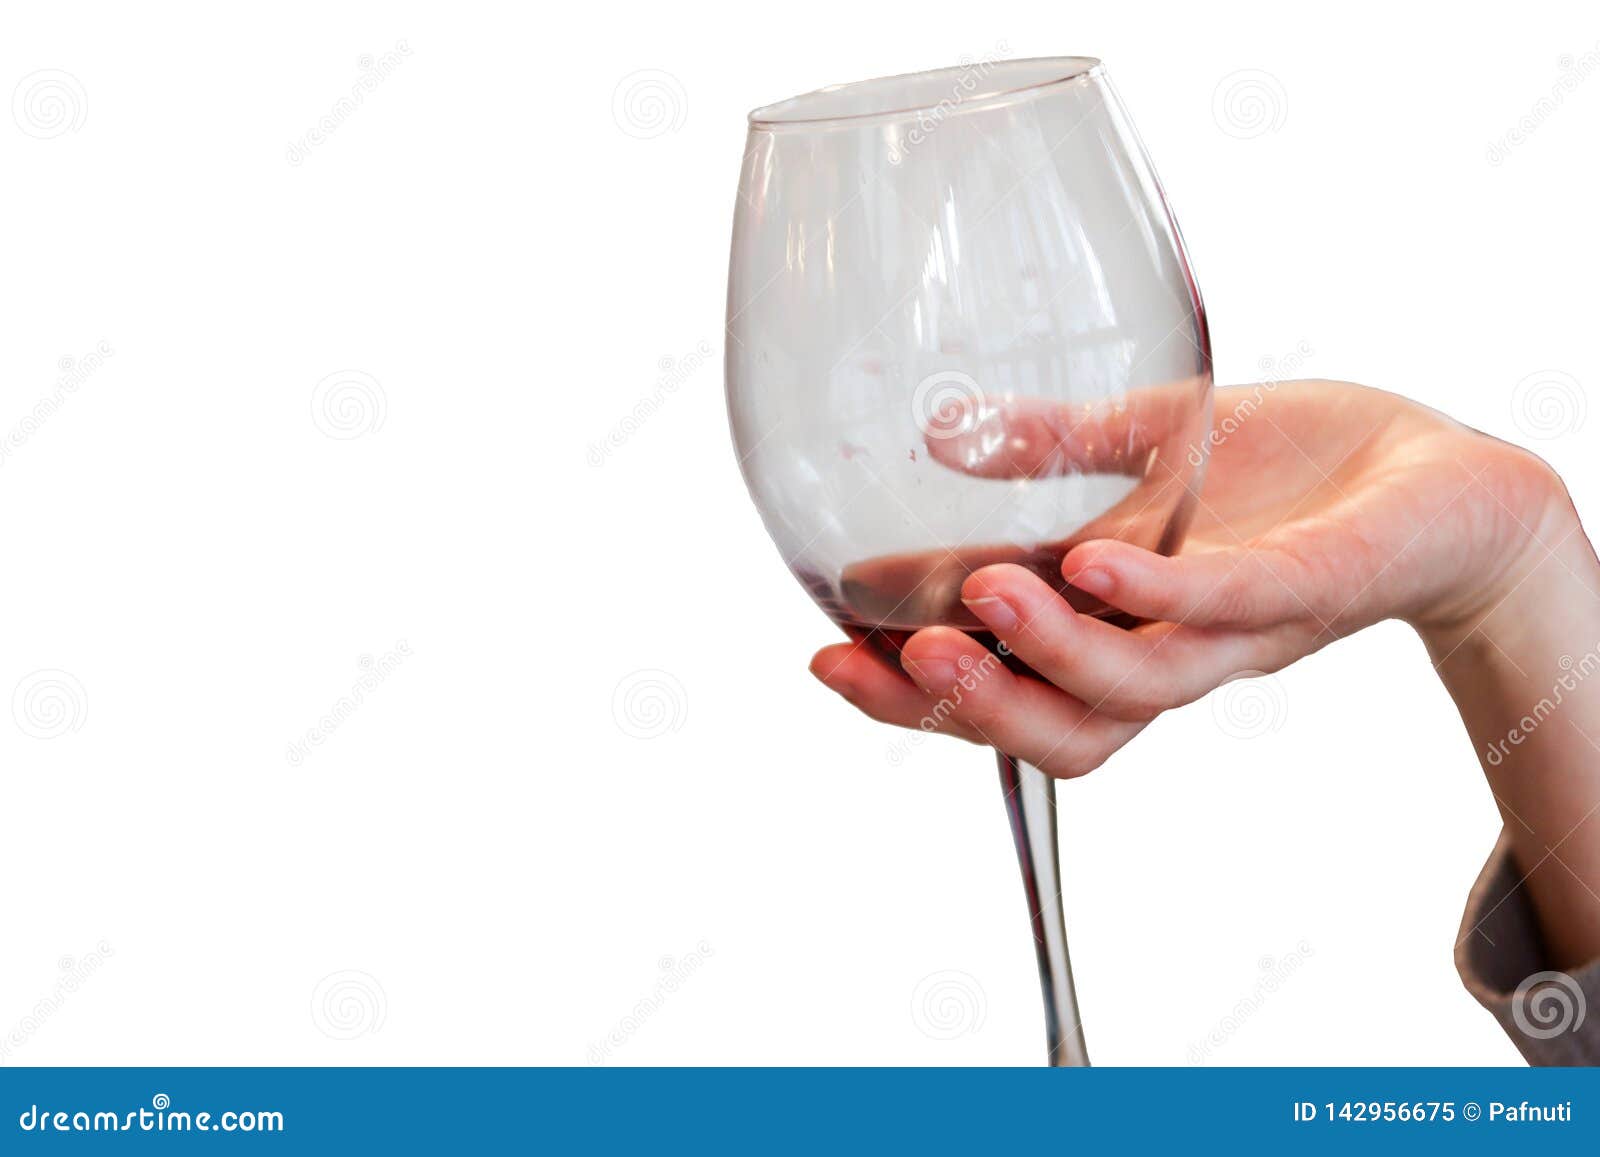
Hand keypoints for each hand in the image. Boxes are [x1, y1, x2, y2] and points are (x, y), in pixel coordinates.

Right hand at [810, 379, 1572, 776]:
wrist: (1449, 479)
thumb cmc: (1299, 473)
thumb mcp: (1154, 438)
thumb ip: (1049, 445)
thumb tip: (933, 435)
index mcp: (1117, 629)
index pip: (1001, 685)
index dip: (911, 692)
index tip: (825, 653)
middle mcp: (1169, 652)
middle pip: (1055, 729)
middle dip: (958, 709)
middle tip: (878, 661)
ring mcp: (1239, 630)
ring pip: (1132, 691)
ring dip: (1043, 658)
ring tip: (972, 605)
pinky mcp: (1310, 585)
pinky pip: (1225, 609)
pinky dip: (1155, 598)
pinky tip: (1092, 563)